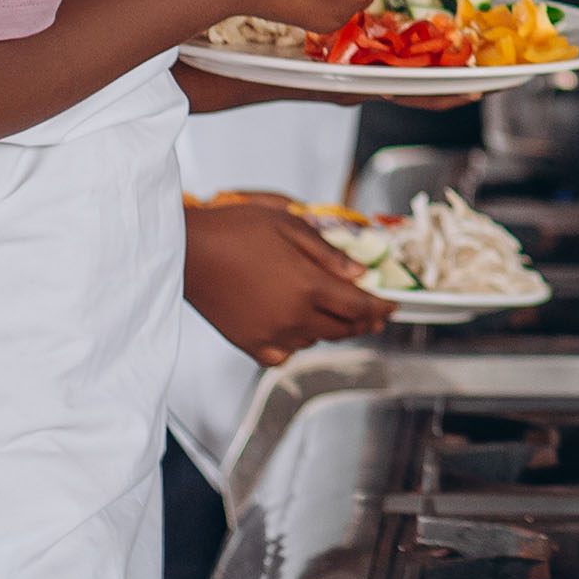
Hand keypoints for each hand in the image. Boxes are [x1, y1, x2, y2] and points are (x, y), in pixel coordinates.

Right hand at [181, 194, 393, 365]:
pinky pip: (285, 353)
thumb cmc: (235, 229)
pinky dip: (297, 343)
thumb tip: (360, 273)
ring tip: (335, 313)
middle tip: (374, 314)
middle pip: (342, 328)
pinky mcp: (248, 344)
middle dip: (363, 321)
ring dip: (331, 328)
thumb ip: (329, 253)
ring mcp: (271, 334)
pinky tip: (297, 328)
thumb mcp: (290, 225)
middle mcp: (293, 316)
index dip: (381, 308)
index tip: (393, 306)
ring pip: (315, 339)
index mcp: (308, 285)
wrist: (186, 251)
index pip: (360, 306)